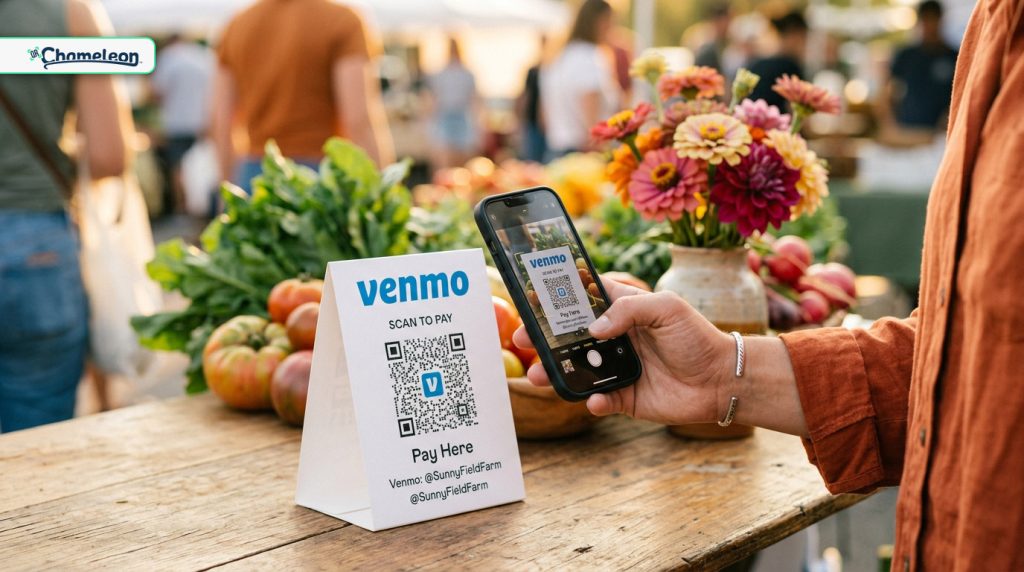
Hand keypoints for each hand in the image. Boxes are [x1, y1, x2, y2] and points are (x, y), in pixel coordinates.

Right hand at [512, 277, 733, 424]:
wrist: (721, 380)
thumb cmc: (697, 337)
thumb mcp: (666, 308)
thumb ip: (629, 310)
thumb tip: (594, 328)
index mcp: (621, 311)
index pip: (582, 299)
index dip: (556, 297)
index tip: (530, 296)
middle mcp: (613, 339)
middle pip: (568, 337)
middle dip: (541, 338)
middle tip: (520, 338)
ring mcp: (616, 369)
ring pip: (575, 370)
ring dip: (554, 372)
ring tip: (537, 374)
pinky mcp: (623, 398)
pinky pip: (599, 400)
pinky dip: (592, 402)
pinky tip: (594, 400)